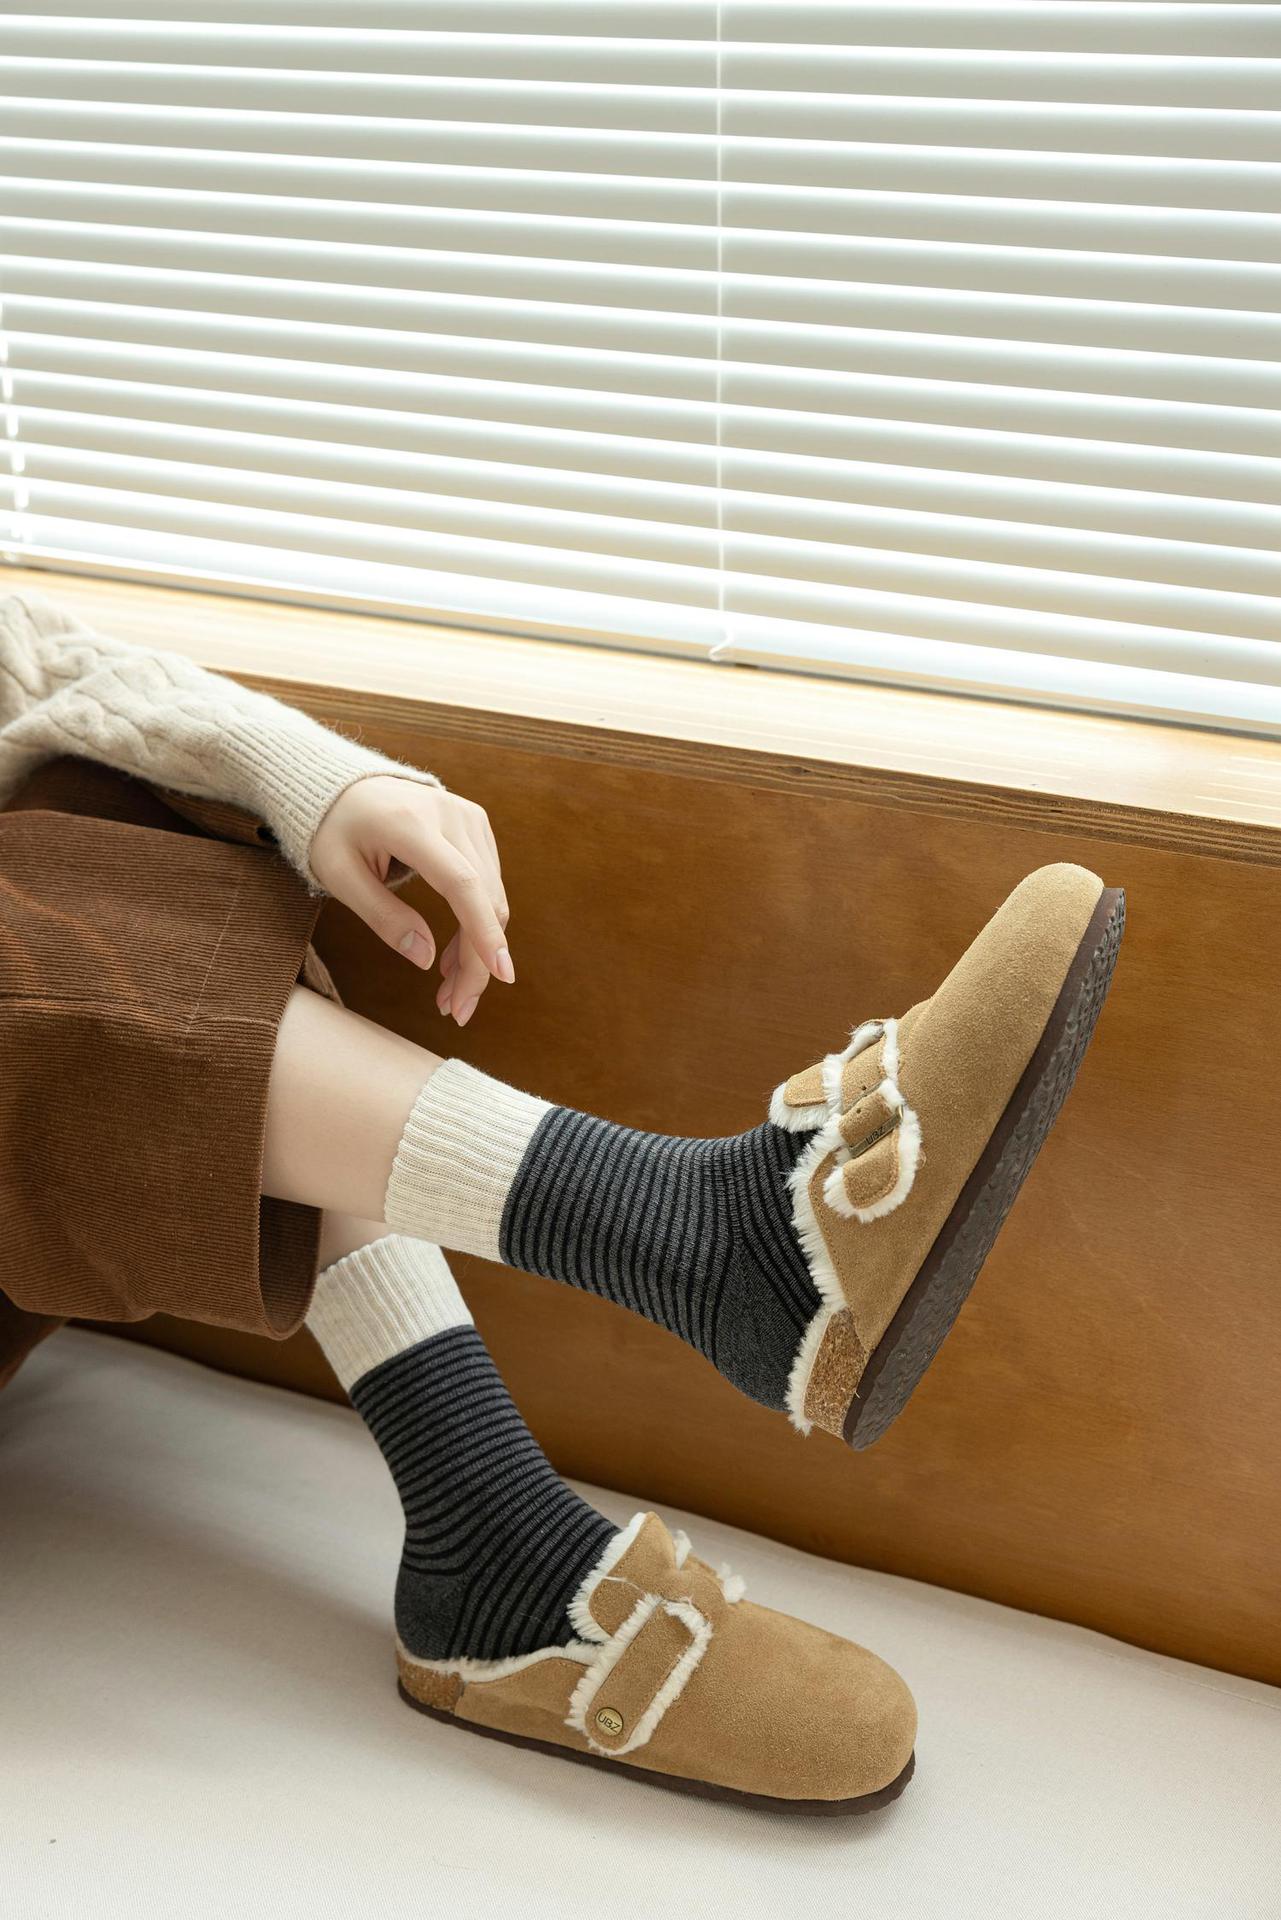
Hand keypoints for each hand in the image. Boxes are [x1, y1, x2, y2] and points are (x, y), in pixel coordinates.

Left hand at [310, 776, 512, 1026]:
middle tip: (456, 1010)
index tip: (500, 975)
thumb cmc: (332, 831)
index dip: (483, 932)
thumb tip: (427, 961)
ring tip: (449, 991)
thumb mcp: (340, 877)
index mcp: (411, 824)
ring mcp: (469, 817)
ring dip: (478, 949)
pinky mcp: (476, 825)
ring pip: (493, 896)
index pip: (462, 884)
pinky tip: (454, 954)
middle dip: (478, 960)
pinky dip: (477, 924)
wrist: (341, 786)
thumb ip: (383, 917)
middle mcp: (450, 815)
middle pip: (484, 898)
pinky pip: (489, 883)